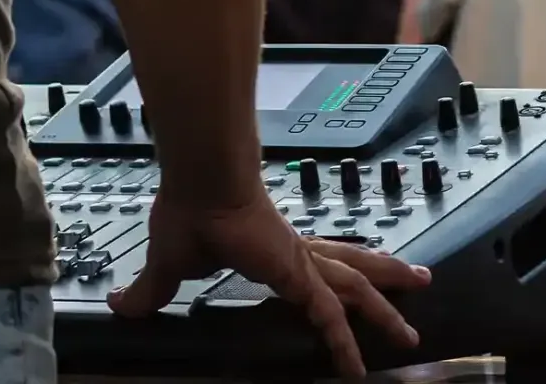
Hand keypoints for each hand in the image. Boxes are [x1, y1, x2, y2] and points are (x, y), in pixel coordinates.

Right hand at [108, 189, 430, 376]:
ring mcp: (301, 260)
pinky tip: (357, 367)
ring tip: (414, 326)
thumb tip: (123, 305)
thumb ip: (154, 290)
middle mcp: (298, 253)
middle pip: (353, 269)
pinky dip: (342, 342)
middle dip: (387, 280)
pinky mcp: (294, 272)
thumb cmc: (188, 212)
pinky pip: (327, 314)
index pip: (318, 268)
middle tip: (422, 284)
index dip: (338, 279)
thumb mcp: (168, 266)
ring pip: (356, 287)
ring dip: (386, 305)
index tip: (360, 288)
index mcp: (277, 250)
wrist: (201, 181)